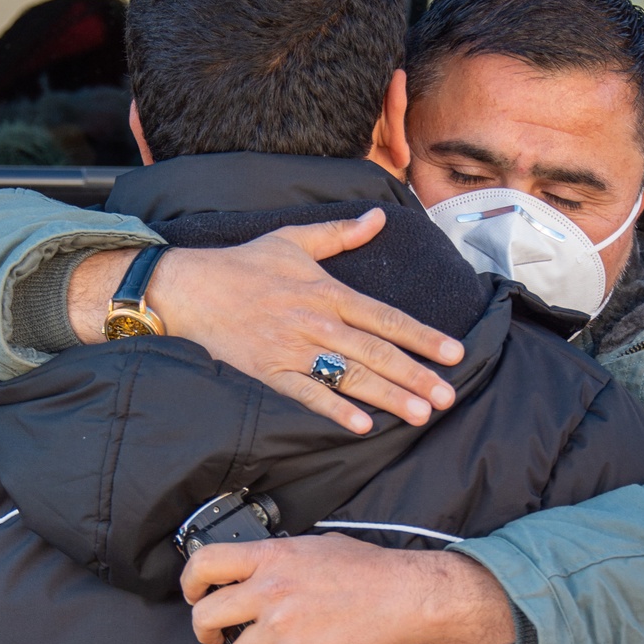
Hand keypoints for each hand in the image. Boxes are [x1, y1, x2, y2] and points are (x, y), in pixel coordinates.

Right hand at [67, 210, 462, 433]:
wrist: (189, 287)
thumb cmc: (242, 265)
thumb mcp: (294, 239)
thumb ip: (340, 234)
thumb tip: (378, 217)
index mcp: (327, 291)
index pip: (386, 317)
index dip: (423, 336)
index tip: (454, 354)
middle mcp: (317, 321)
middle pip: (376, 351)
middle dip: (416, 375)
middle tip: (449, 397)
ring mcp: (293, 349)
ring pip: (350, 375)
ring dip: (387, 396)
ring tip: (420, 414)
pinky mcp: (269, 372)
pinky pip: (307, 394)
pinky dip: (334, 409)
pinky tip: (362, 425)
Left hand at [181, 532, 514, 643]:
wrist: (406, 596)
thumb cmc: (371, 569)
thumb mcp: (318, 546)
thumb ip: (283, 557)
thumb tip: (267, 567)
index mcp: (271, 557)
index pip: (206, 563)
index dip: (190, 582)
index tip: (194, 595)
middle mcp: (269, 590)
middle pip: (206, 615)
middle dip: (204, 632)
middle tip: (212, 638)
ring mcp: (282, 627)